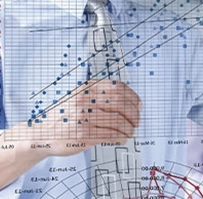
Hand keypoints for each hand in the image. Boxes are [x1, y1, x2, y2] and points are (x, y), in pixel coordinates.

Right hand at [0, 80, 140, 189]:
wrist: (41, 134)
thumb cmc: (65, 115)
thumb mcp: (80, 96)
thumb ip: (102, 95)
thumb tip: (133, 102)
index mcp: (87, 88)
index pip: (118, 88)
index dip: (133, 98)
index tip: (138, 106)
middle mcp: (85, 101)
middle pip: (121, 105)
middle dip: (134, 115)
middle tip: (137, 121)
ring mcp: (83, 118)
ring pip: (118, 122)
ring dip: (129, 128)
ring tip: (130, 132)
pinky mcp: (83, 135)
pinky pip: (110, 136)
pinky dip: (120, 137)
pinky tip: (121, 138)